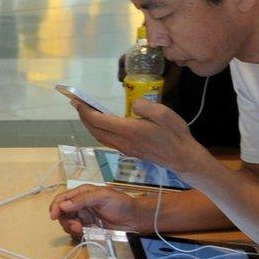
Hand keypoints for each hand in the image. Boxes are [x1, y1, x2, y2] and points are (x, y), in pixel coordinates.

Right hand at [48, 185, 147, 239]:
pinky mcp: (88, 227)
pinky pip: (76, 231)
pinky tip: (85, 232)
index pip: (62, 198)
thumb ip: (82, 200)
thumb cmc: (120, 204)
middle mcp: (80, 204)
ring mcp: (84, 216)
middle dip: (65, 220)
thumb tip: (63, 205)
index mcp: (82, 193)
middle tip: (76, 226)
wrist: (134, 219)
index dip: (55, 207)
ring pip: (67, 223)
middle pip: (62, 212)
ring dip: (70, 227)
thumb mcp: (102, 196)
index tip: (54, 217)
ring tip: (82, 230)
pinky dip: (76, 233)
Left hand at [74, 99, 210, 175]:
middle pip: (95, 130)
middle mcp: (123, 141)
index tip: (76, 100)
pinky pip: (107, 140)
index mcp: (129, 130)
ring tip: (85, 112)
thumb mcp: (163, 113)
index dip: (85, 110)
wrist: (181, 157)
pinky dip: (98, 130)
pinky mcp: (129, 151)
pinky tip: (101, 123)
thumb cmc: (174, 134)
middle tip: (76, 103)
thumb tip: (133, 106)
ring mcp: (125, 148)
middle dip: (83, 116)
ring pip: (100, 137)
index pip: (99, 120)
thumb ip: (144, 107)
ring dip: (89, 125)